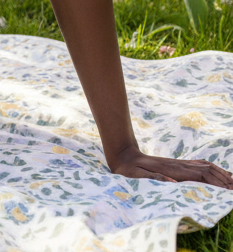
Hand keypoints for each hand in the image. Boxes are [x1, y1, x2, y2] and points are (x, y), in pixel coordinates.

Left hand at [110, 146, 232, 188]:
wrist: (123, 156)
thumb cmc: (130, 170)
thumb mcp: (138, 175)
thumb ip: (154, 178)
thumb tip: (171, 181)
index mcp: (174, 170)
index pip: (201, 174)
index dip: (217, 182)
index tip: (229, 190)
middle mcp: (179, 165)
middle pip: (208, 170)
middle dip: (224, 179)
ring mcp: (179, 163)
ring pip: (205, 166)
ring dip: (220, 173)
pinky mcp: (177, 164)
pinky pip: (199, 165)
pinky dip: (212, 169)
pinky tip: (218, 174)